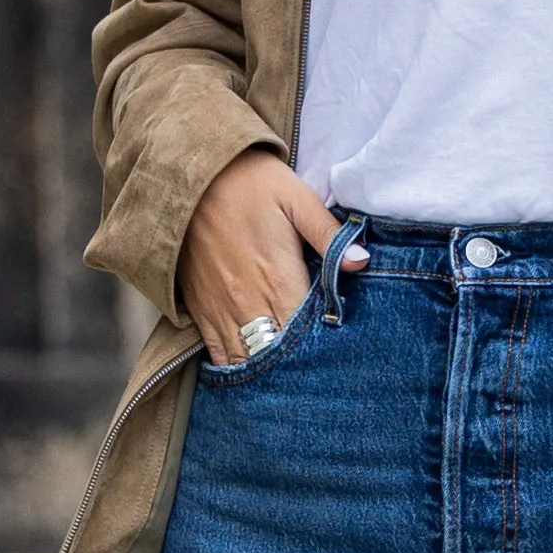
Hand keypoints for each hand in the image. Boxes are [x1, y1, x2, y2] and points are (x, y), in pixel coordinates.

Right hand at [182, 150, 335, 363]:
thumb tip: (362, 262)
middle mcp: (248, 303)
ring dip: (268, 370)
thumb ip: (329, 235)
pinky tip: (255, 369)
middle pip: (278, 356)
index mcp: (278, 279)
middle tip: (320, 369)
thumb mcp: (297, 199)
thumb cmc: (251, 184)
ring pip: (247, 362)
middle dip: (299, 365)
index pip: (306, 335)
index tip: (339, 350)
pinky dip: (237, 367)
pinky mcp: (201, 310)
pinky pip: (218, 355)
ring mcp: (221, 310)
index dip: (324, 348)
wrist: (190, 176)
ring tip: (290, 376)